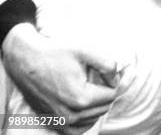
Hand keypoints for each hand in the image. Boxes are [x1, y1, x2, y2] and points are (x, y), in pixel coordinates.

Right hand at [2, 24, 118, 133]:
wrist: (26, 60)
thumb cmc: (55, 53)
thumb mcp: (86, 51)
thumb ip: (108, 65)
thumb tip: (116, 79)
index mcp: (80, 98)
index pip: (111, 95)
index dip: (112, 80)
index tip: (104, 71)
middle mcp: (70, 115)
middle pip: (104, 107)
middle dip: (105, 92)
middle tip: (97, 78)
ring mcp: (60, 121)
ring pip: (93, 118)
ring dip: (96, 105)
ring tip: (89, 88)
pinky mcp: (52, 122)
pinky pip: (77, 130)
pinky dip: (85, 120)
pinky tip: (84, 105)